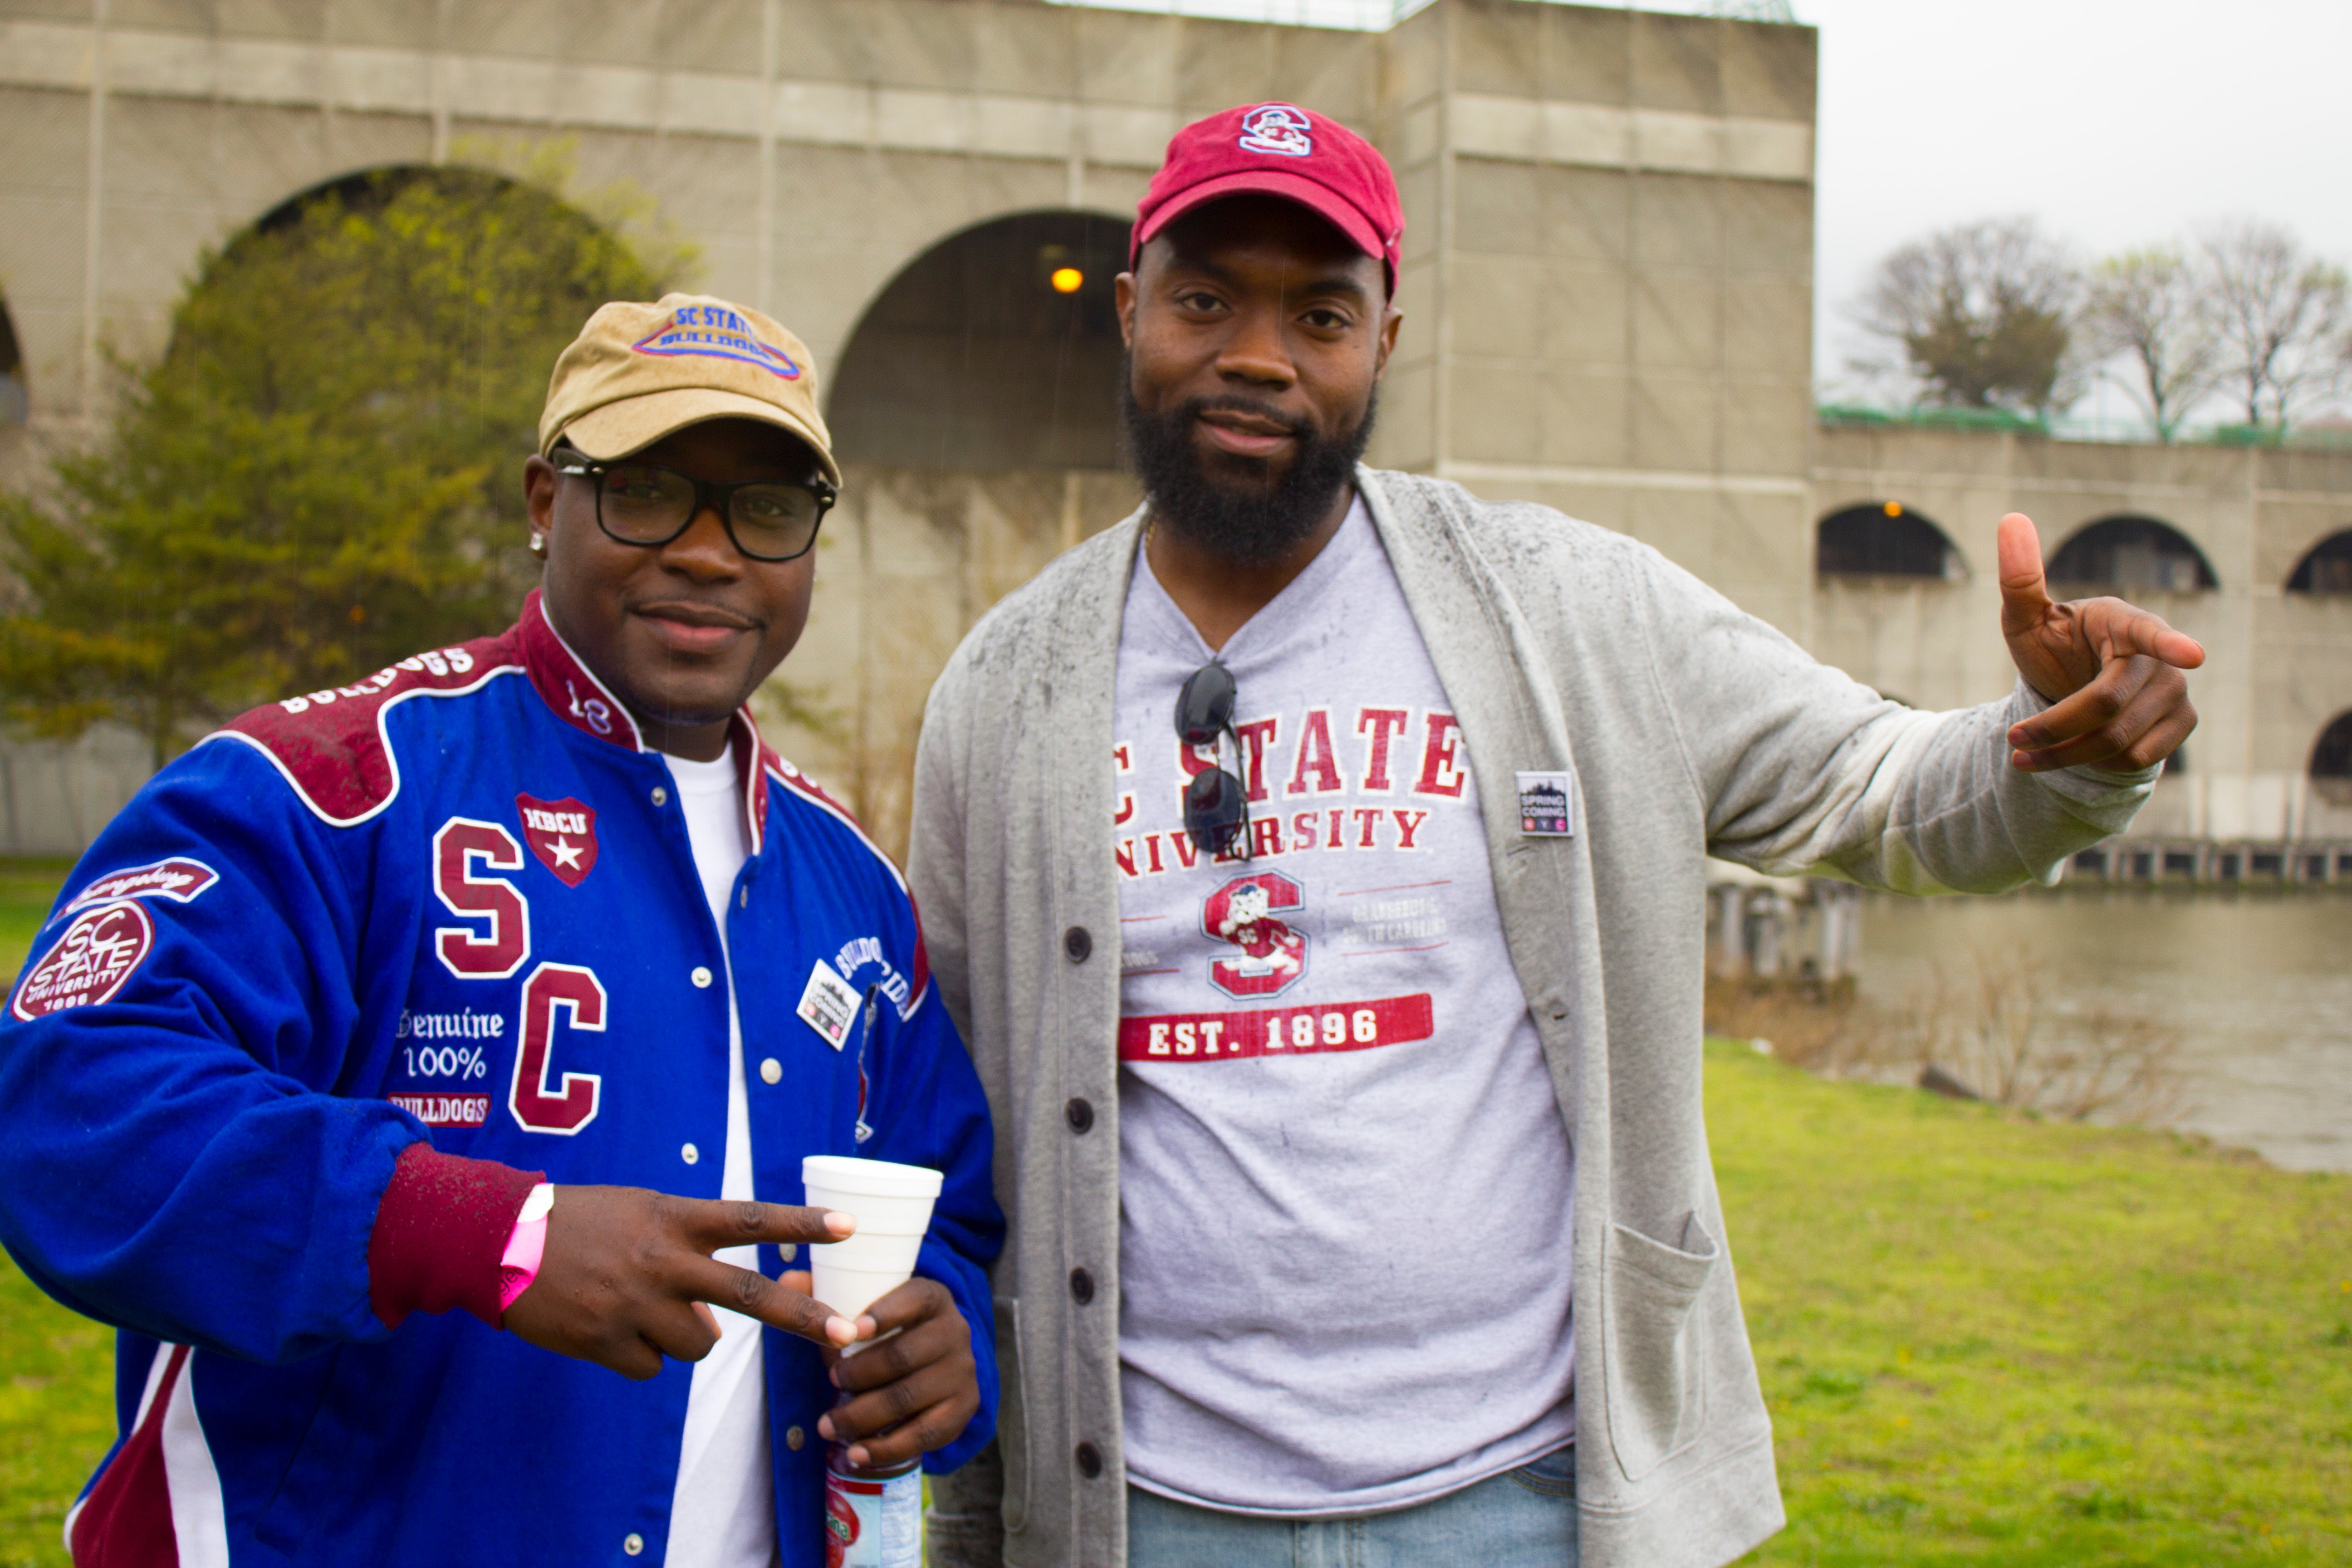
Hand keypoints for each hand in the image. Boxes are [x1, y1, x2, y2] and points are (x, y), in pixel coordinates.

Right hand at [504, 1187, 858, 1379]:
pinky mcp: (605, 1341)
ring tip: (640, 1308)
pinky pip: (651, 1367)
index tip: (851, 1227)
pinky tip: (608, 1326)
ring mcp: (636, 1304)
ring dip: (683, 1336)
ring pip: (699, 1345)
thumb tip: (723, 1312)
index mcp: (672, 1218)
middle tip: (848, 1332)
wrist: (497, 1241)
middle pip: (749, 1293)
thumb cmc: (579, 1221)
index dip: (803, 1223)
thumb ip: (688, 1247)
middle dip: (804, 1316)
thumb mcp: (641, 1212)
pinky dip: (639, 1354)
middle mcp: (662, 1260)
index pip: (751, 1219)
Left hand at [788, 1272, 978, 1469]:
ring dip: (861, 1416)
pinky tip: (856, 1453)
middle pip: (903, 1356)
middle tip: (831, 1379)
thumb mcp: (863, 1304)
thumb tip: (787, 1279)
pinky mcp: (963, 1409)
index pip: (915, 1298)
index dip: (885, 1313)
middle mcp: (955, 1331)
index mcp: (933, 1297)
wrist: (935, 1360)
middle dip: (859, 1373)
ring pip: (908, 1398)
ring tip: (828, 1425)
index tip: (852, 1331)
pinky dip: (886, 1448)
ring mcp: (962, 1372)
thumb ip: (824, 1292)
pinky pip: (925, 1434)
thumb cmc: (887, 1329)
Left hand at [1996, 512, 2203, 772]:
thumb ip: (2020, 579)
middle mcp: (2159, 656)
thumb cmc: (2051, 647)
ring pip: (2119, 741)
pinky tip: (2075, 755)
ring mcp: (2176, 690)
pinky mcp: (2181, 724)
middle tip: (2013, 741)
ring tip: (2030, 754)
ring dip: (2066, 755)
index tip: (2193, 655)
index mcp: (2122, 621)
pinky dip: (2095, 765)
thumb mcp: (2025, 620)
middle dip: (2054, 728)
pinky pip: (2137, 759)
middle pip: (2107, 705)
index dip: (2170, 645)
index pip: (2148, 634)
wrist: (2074, 690)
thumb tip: (2010, 517)